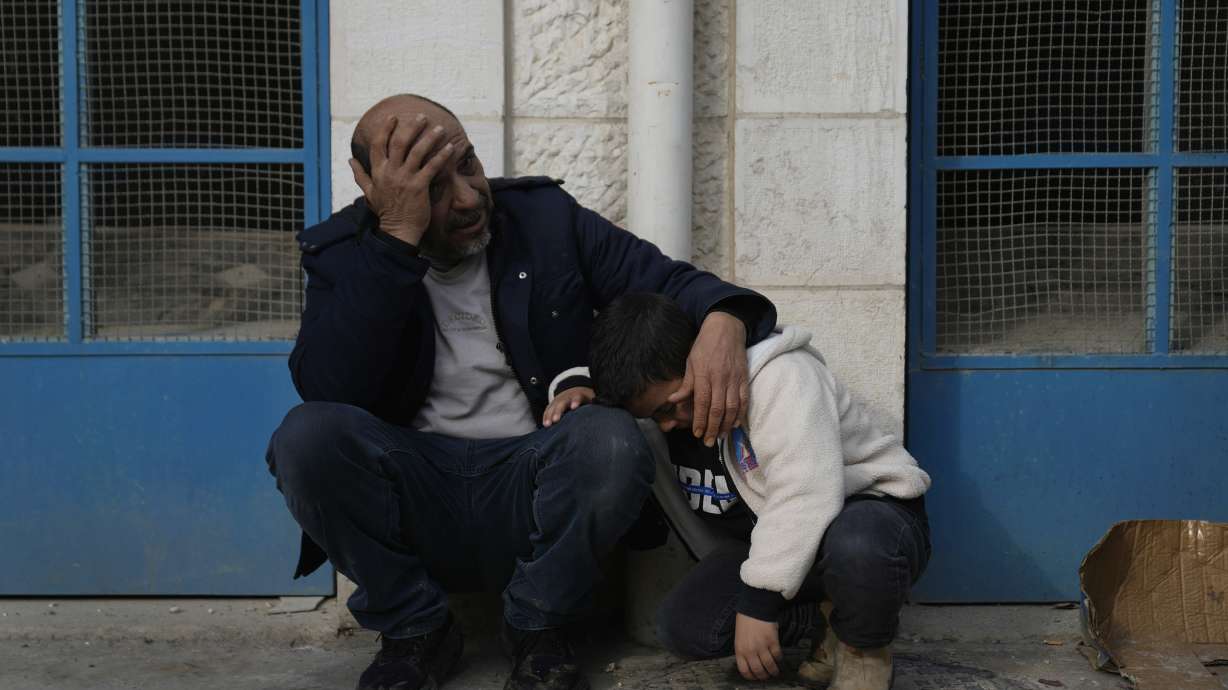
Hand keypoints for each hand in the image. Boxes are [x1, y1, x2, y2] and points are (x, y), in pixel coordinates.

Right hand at [349, 114, 453, 245]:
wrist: (398, 230)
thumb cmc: (385, 211)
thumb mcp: (369, 192)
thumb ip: (360, 175)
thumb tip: (350, 160)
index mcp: (378, 171)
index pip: (378, 144)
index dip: (385, 129)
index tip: (393, 118)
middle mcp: (390, 172)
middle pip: (399, 142)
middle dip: (411, 127)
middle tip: (422, 117)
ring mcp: (405, 178)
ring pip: (417, 151)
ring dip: (429, 137)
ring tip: (440, 128)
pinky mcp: (419, 186)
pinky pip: (431, 166)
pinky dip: (442, 156)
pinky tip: (450, 148)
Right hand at [542, 387, 593, 426]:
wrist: (576, 391)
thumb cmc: (587, 400)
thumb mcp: (592, 401)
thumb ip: (596, 407)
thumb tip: (604, 419)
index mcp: (579, 395)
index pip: (577, 397)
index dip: (575, 401)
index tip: (574, 407)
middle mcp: (567, 397)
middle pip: (562, 403)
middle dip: (558, 411)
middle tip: (556, 420)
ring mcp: (559, 400)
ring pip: (553, 407)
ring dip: (549, 415)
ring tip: (547, 425)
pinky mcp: (553, 404)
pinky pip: (548, 409)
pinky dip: (546, 416)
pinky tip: (544, 424)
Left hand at [668, 311, 747, 446]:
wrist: (726, 328)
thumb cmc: (704, 345)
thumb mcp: (690, 361)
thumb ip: (686, 384)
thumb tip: (673, 401)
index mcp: (704, 374)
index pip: (702, 403)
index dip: (700, 420)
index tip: (697, 434)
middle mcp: (720, 378)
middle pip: (717, 409)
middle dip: (712, 428)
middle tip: (708, 443)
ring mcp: (734, 379)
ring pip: (732, 407)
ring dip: (726, 425)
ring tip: (721, 437)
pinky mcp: (744, 378)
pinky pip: (744, 399)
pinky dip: (741, 414)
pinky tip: (736, 424)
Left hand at [734, 613, 782, 680]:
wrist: (755, 607)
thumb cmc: (746, 621)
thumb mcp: (739, 638)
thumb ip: (743, 650)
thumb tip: (751, 663)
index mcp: (740, 650)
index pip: (744, 670)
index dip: (751, 677)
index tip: (756, 677)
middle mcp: (750, 650)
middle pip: (758, 670)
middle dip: (764, 676)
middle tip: (767, 676)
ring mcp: (761, 646)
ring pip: (769, 665)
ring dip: (773, 671)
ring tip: (776, 672)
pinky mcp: (772, 641)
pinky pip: (777, 655)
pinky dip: (779, 659)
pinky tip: (779, 659)